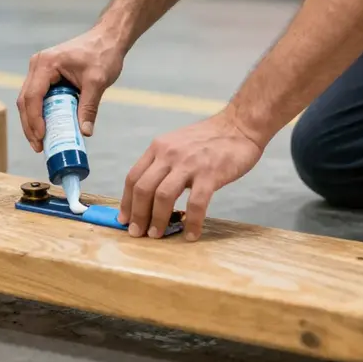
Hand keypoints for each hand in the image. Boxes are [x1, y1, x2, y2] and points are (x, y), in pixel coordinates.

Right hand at [17, 27, 124, 151]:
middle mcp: (38, 65)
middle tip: (38, 146)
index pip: (32, 96)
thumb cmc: (103, 53)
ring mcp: (40, 69)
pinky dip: (40, 113)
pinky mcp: (46, 75)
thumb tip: (84, 132)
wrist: (107, 38)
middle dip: (30, 125)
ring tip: (41, 141)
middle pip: (25, 100)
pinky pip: (38, 97)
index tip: (41, 137)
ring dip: (32, 121)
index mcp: (46, 63)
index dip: (34, 119)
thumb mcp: (97, 81)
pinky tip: (47, 127)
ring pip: (28, 100)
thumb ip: (89, 107)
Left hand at [117, 110, 264, 241]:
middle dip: (138, 215)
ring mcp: (189, 164)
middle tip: (137, 233)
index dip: (126, 201)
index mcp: (158, 148)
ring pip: (163, 196)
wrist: (238, 126)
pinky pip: (195, 204)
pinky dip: (191, 223)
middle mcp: (168, 154)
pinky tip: (191, 235)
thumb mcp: (177, 145)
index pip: (133, 177)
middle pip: (143, 188)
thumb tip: (150, 194)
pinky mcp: (210, 174)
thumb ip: (163, 164)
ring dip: (157, 220)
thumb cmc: (208, 139)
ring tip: (157, 235)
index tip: (124, 219)